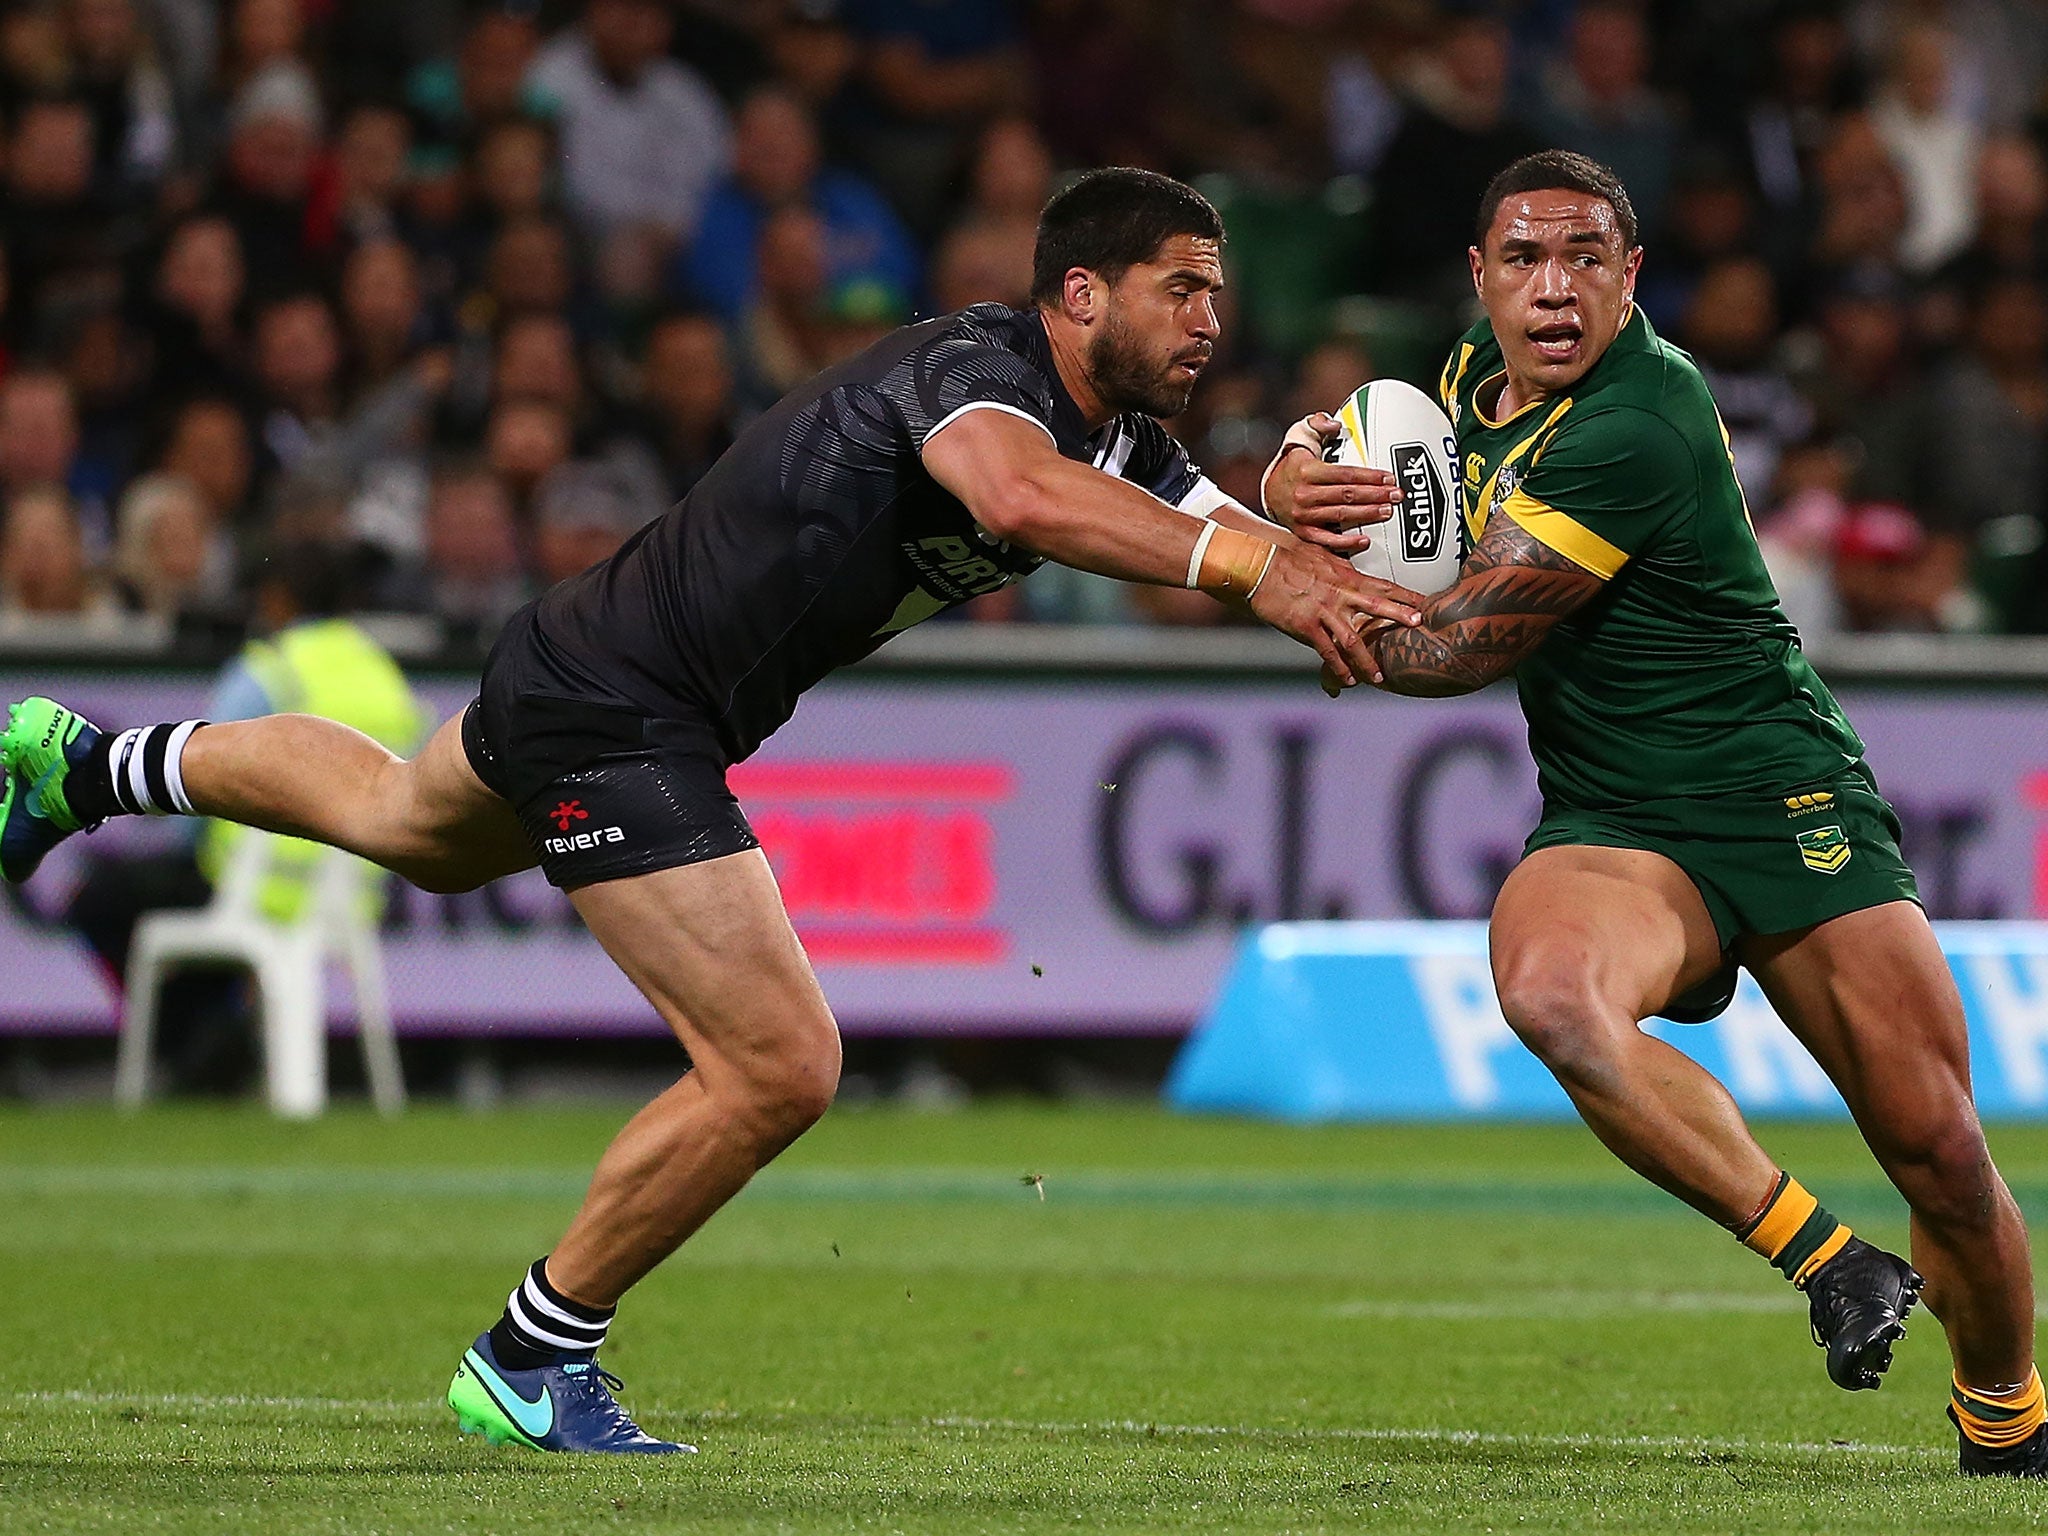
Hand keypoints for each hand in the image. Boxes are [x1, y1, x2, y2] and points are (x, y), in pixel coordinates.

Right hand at [1246, 542, 1422, 689]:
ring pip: (1352, 639)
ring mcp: (1323, 612)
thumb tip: (1362, 547)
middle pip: (1377, 607)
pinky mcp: (1305, 626)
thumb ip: (1343, 559)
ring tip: (1380, 678)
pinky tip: (1347, 680)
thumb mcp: (1321, 554)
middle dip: (1400, 616)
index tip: (1426, 602)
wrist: (1259, 566)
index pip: (1383, 586)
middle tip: (1420, 625)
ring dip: (1368, 660)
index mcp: (1345, 577)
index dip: (1406, 594)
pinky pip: (1326, 651)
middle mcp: (1339, 595)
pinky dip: (1338, 667)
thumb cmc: (1287, 557)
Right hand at [1260, 413, 1402, 557]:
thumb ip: (1318, 423)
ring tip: (1387, 511)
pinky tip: (1365, 540)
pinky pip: (1327, 540)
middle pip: (1347, 495)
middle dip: (1375, 495)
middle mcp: (1304, 494)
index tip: (1389, 477)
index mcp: (1307, 471)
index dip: (1369, 476)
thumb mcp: (1301, 436)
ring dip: (1367, 515)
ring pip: (1341, 516)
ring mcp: (1303, 516)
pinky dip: (1346, 542)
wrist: (1269, 492)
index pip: (1345, 474)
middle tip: (1396, 495)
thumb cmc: (1293, 464)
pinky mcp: (1303, 533)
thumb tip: (1335, 424)